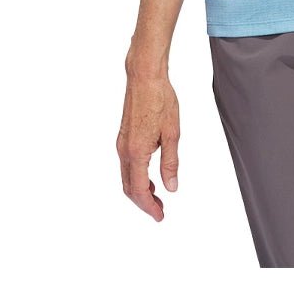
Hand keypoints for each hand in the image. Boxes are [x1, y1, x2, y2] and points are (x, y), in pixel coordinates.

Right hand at [116, 73, 180, 220]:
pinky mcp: (123, 136)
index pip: (140, 190)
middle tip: (159, 211)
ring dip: (140, 190)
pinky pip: (127, 165)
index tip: (160, 216)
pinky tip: (149, 175)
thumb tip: (171, 187)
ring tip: (157, 196)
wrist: (144, 77)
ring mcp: (121, 143)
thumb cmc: (160, 100)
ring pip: (126, 177)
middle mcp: (124, 150)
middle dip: (144, 203)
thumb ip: (170, 162)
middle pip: (130, 187)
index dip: (149, 207)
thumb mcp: (172, 133)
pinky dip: (136, 177)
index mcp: (137, 152)